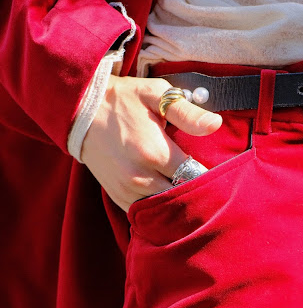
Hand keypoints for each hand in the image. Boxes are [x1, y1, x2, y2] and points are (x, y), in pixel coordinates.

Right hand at [81, 74, 221, 210]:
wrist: (80, 111)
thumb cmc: (123, 100)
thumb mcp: (156, 95)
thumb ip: (188, 113)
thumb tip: (215, 124)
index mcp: (155, 153)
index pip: (195, 177)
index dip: (209, 176)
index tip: (217, 172)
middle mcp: (140, 177)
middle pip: (182, 197)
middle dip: (195, 192)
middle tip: (206, 184)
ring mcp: (127, 190)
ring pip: (164, 209)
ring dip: (177, 202)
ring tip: (186, 190)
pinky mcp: (117, 197)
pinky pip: (146, 213)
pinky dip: (158, 207)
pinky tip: (166, 196)